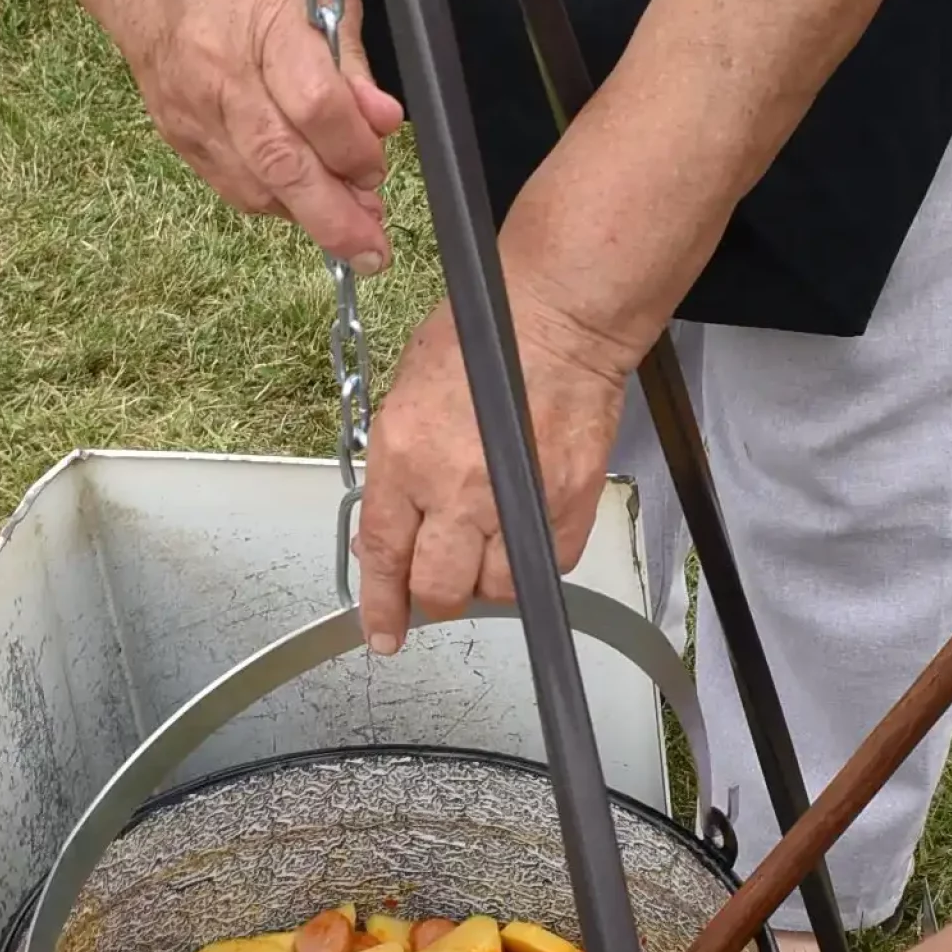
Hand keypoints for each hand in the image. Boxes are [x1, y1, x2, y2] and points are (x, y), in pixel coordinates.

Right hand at [97, 0, 403, 268]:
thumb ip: (350, 59)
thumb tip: (382, 121)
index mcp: (264, 19)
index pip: (315, 105)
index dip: (354, 148)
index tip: (378, 163)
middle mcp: (221, 73)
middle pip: (282, 162)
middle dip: (335, 217)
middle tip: (372, 250)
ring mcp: (192, 108)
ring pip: (255, 186)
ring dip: (309, 216)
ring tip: (352, 229)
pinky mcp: (176, 133)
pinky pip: (232, 184)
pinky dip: (274, 201)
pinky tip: (305, 200)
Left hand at [354, 286, 632, 650]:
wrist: (559, 317)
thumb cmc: (484, 338)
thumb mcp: (407, 395)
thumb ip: (395, 469)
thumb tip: (389, 529)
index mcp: (406, 458)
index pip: (386, 555)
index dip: (382, 606)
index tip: (383, 634)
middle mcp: (457, 489)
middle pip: (442, 589)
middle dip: (437, 594)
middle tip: (441, 581)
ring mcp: (516, 500)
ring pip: (497, 588)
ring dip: (488, 578)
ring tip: (488, 541)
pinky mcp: (569, 504)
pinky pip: (547, 565)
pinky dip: (534, 559)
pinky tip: (525, 527)